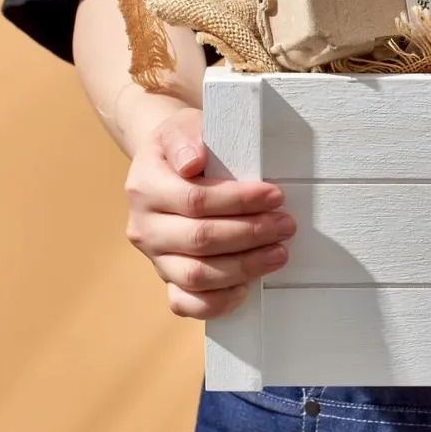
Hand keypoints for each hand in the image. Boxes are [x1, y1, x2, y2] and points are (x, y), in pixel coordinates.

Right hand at [123, 107, 294, 318]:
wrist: (166, 165)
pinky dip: (218, 302)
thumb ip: (187, 139)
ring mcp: (154, 257)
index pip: (195, 200)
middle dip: (250, 234)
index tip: (275, 195)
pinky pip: (185, 304)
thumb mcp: (183, 127)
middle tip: (286, 225)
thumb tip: (193, 162)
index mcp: (145, 187)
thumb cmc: (185, 146)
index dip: (239, 201)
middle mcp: (144, 227)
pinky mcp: (167, 278)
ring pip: (195, 276)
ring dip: (243, 267)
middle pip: (199, 240)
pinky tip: (247, 287)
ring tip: (278, 253)